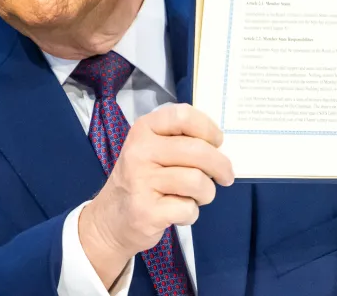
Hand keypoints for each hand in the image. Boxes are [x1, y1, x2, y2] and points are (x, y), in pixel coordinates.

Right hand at [78, 104, 234, 287]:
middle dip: (221, 166)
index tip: (217, 142)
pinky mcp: (146, 211)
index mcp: (144, 130)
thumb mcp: (153, 150)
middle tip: (226, 176)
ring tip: (197, 196)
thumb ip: (181, 141)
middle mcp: (139, 152)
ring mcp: (141, 181)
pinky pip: (188, 208)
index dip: (208, 128)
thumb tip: (220, 147)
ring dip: (206, 193)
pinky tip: (178, 212)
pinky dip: (191, 213)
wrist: (110, 220)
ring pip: (197, 181)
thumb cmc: (142, 180)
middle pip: (198, 151)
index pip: (183, 116)